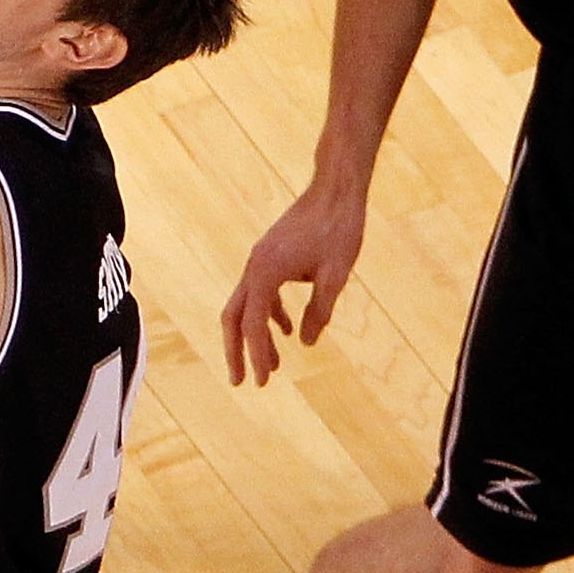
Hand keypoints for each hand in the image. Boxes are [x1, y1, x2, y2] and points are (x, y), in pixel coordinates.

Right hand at [222, 181, 366, 384]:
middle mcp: (255, 266)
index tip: (262, 381)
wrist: (336, 189)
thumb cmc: (339, 229)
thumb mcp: (335, 276)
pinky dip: (269, 315)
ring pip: (247, 306)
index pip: (253, 324)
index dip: (256, 355)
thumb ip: (319, 312)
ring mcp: (260, 260)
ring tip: (271, 367)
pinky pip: (261, 292)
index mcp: (266, 272)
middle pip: (235, 317)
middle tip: (242, 383)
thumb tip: (307, 343)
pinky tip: (288, 330)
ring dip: (255, 336)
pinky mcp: (270, 256)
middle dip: (236, 351)